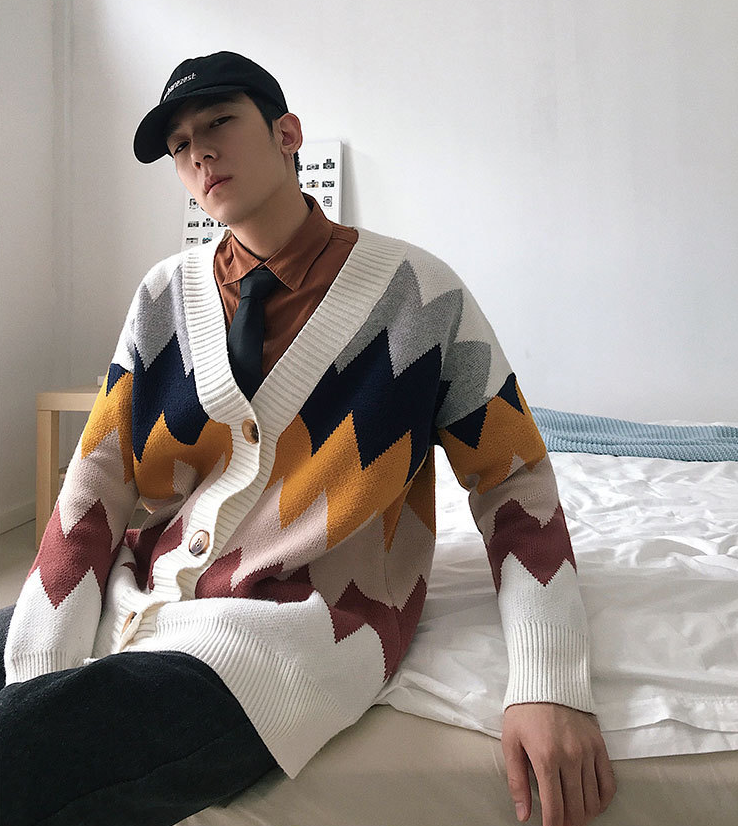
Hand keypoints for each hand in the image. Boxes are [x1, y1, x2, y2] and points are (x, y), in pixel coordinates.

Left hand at [501, 702, 616, 825]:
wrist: (546, 681)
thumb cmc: (524, 711)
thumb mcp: (510, 742)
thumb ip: (517, 781)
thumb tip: (523, 814)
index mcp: (545, 758)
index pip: (554, 807)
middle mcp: (570, 757)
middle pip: (575, 807)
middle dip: (568, 823)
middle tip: (561, 824)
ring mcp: (588, 751)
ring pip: (593, 799)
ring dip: (585, 815)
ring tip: (575, 817)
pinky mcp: (599, 745)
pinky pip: (608, 782)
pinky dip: (602, 799)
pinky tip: (593, 804)